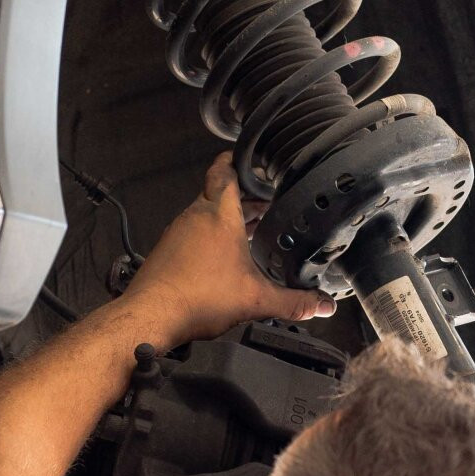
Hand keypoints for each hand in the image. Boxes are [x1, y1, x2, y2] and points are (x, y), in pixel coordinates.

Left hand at [121, 154, 335, 344]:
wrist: (151, 315)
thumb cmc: (197, 298)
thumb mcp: (256, 301)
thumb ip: (294, 302)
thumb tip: (323, 306)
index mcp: (220, 216)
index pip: (225, 172)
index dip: (238, 161)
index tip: (251, 160)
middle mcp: (197, 216)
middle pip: (219, 193)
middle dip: (243, 197)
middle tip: (265, 204)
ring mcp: (178, 231)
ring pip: (205, 213)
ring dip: (226, 219)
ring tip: (249, 233)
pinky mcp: (167, 249)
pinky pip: (191, 233)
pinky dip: (208, 238)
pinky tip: (222, 259)